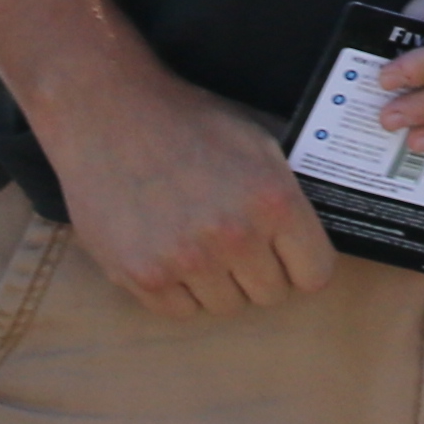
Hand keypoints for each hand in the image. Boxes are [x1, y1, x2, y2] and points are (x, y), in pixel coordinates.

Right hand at [29, 49, 333, 317]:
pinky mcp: (142, 275)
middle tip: (233, 240)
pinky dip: (177, 289)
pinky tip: (166, 248)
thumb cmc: (186, 122)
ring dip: (216, 282)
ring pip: (225, 306)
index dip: (302, 263)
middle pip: (270, 294)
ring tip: (195, 238)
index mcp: (273, 200)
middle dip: (257, 270)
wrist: (108, 112)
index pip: (315, 274)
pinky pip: (179, 311)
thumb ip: (287, 195)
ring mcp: (186, 260)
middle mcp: (235, 236)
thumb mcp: (256, 143)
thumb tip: (310, 238)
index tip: (288, 256)